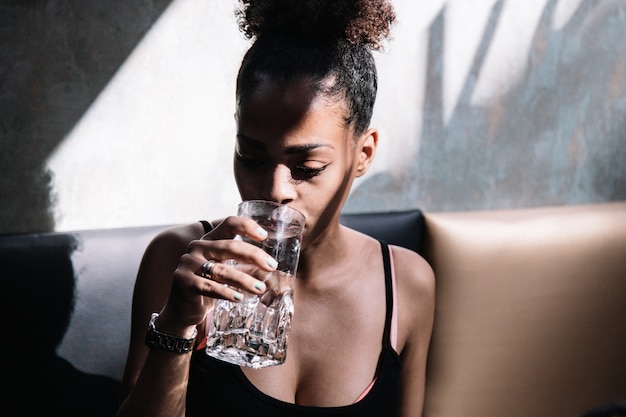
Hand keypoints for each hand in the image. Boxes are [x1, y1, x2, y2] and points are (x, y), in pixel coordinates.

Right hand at [159, 216, 276, 332]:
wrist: (183, 310)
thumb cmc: (208, 287)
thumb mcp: (225, 270)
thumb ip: (241, 263)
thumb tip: (269, 265)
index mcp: (209, 240)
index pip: (229, 224)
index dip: (247, 226)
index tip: (264, 236)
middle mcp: (197, 247)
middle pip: (230, 246)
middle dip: (254, 256)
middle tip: (272, 267)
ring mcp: (188, 264)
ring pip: (221, 270)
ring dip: (244, 280)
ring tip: (260, 289)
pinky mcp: (184, 282)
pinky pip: (210, 286)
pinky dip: (227, 292)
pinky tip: (240, 298)